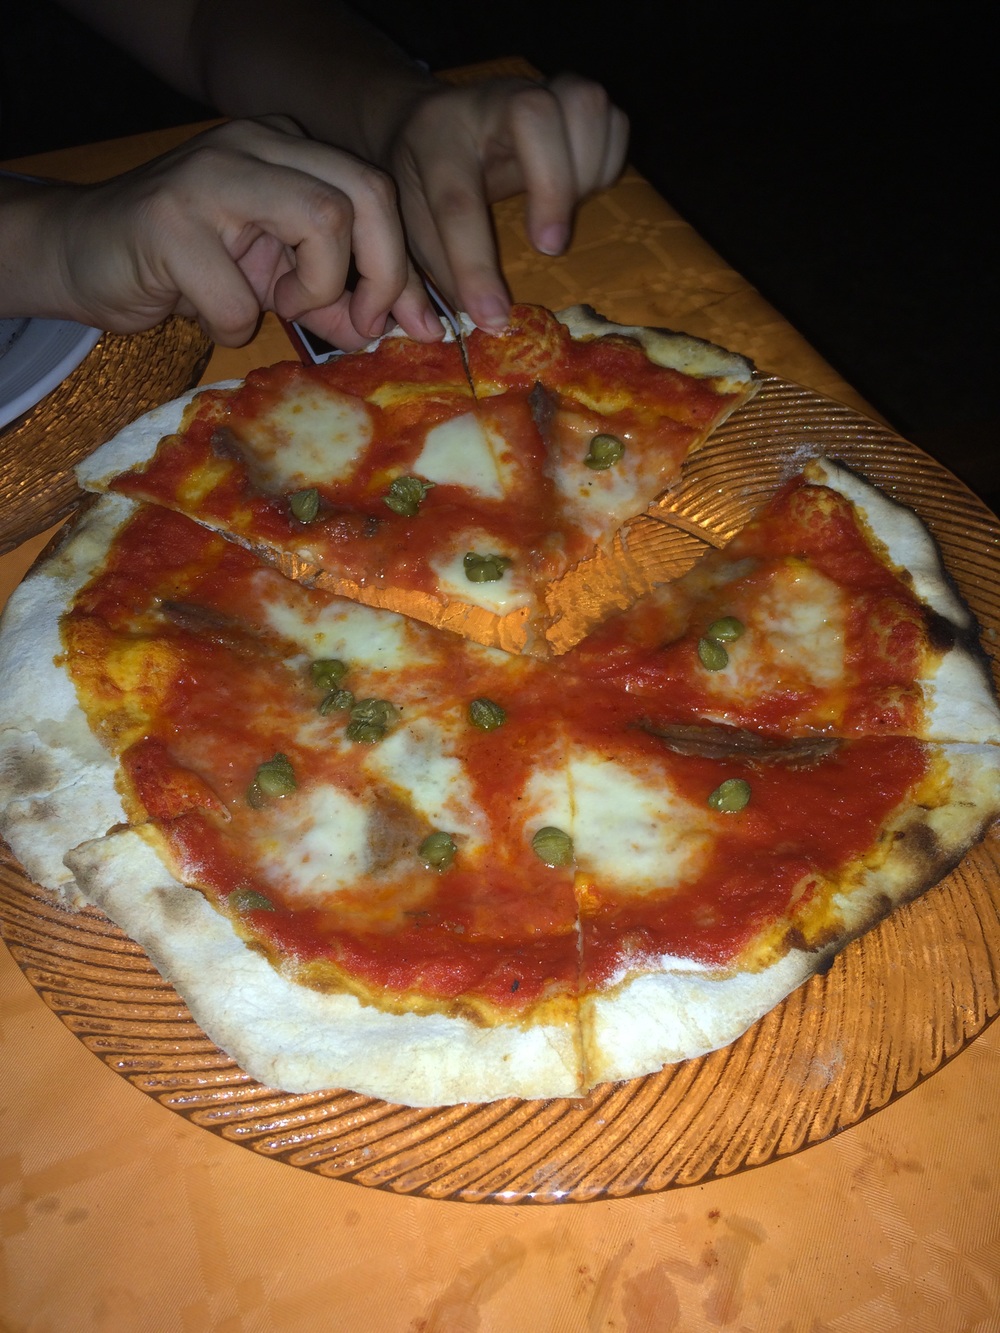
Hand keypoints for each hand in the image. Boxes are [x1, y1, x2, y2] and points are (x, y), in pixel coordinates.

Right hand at [44, 117, 442, 348]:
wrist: (81, 255)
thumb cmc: (183, 268)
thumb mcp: (271, 281)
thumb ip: (333, 298)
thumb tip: (397, 328)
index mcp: (285, 148)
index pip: (375, 192)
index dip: (403, 269)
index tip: (410, 325)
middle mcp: (254, 144)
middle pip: (365, 193)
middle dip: (383, 275)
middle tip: (360, 324)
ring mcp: (211, 174)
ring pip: (322, 221)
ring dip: (315, 291)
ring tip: (276, 307)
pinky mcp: (169, 222)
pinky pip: (242, 298)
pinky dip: (234, 326)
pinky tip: (209, 315)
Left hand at [386, 74, 628, 330]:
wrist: (430, 122)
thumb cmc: (423, 187)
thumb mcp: (410, 228)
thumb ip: (425, 277)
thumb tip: (445, 333)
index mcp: (435, 138)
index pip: (457, 201)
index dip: (476, 264)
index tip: (494, 318)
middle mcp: (485, 102)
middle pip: (534, 115)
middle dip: (552, 184)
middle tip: (549, 246)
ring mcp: (534, 90)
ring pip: (584, 103)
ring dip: (586, 171)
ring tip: (562, 215)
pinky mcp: (569, 95)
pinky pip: (612, 120)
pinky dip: (607, 162)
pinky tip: (580, 191)